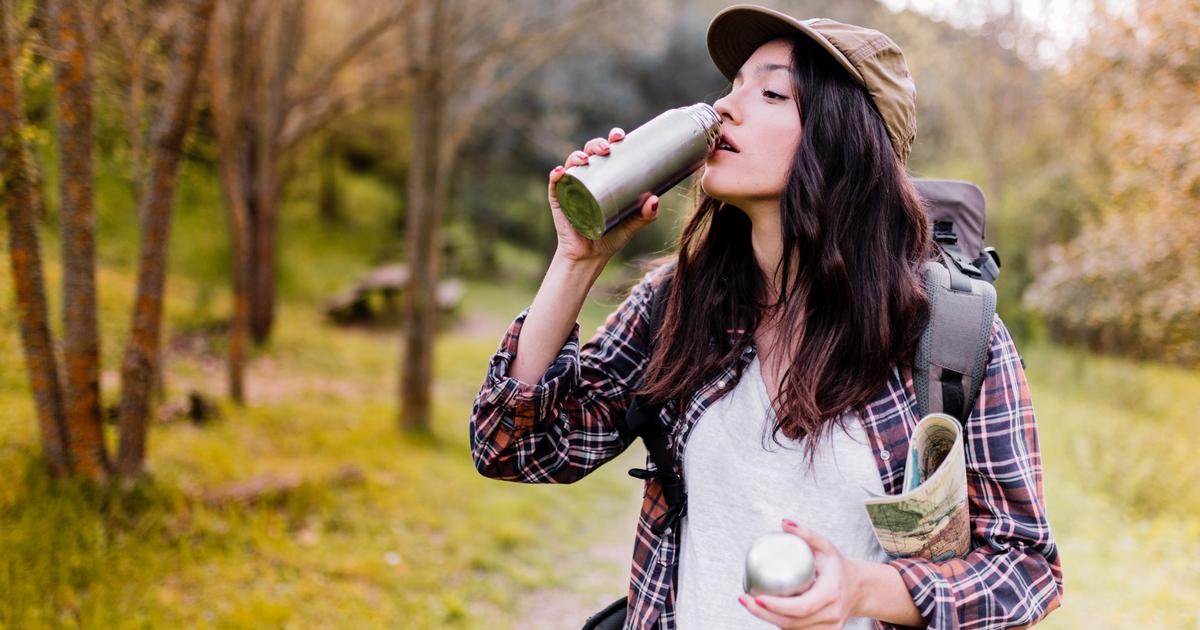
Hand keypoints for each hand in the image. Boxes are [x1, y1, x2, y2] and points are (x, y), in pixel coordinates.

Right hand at [547, 127, 659, 263]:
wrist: (590, 258)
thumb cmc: (611, 236)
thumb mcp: (632, 224)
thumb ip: (645, 215)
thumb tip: (655, 200)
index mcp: (604, 176)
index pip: (607, 151)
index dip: (612, 139)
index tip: (620, 136)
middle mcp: (587, 178)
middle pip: (589, 152)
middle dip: (595, 144)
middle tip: (606, 149)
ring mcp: (571, 188)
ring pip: (571, 164)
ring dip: (576, 156)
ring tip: (585, 159)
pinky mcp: (559, 201)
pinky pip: (554, 185)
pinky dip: (556, 176)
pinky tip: (560, 172)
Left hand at [738, 520, 864, 628]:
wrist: (859, 588)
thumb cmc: (838, 567)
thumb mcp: (825, 546)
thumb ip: (806, 534)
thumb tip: (785, 523)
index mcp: (831, 593)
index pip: (802, 606)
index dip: (778, 606)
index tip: (758, 597)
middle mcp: (832, 614)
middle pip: (793, 622)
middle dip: (765, 614)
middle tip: (746, 600)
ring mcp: (829, 626)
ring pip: (794, 629)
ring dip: (769, 619)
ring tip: (751, 604)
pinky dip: (780, 623)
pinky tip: (766, 613)